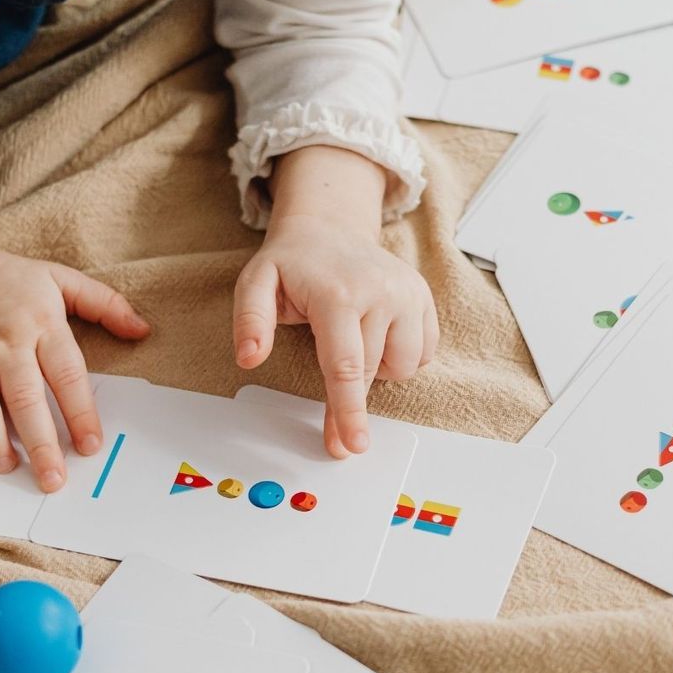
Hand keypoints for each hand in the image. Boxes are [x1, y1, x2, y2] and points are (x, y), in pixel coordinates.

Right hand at [0, 192, 149, 490]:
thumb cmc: (7, 280)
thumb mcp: (61, 279)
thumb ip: (105, 303)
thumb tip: (142, 330)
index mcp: (41, 323)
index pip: (67, 373)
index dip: (80, 412)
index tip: (90, 445)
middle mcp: (5, 342)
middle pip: (24, 396)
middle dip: (40, 442)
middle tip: (53, 478)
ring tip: (8, 467)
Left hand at [232, 146, 437, 458]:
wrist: (329, 228)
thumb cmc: (292, 263)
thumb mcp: (255, 283)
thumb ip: (250, 321)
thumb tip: (248, 359)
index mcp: (337, 294)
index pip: (345, 365)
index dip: (347, 410)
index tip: (352, 444)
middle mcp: (380, 291)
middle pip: (371, 373)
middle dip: (354, 406)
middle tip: (341, 433)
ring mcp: (407, 293)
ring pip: (403, 367)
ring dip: (378, 368)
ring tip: (352, 341)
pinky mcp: (424, 297)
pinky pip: (423, 352)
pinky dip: (401, 355)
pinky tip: (377, 334)